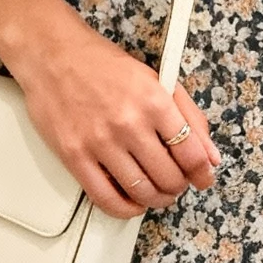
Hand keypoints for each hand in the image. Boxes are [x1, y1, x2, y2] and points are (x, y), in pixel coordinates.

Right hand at [13, 0, 220, 220]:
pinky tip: (132, 202)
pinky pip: (106, 199)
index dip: (202, 174)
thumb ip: (189, 116)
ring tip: (156, 191)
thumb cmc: (102, 64)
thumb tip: (210, 156)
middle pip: (169, 178)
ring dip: (156, 199)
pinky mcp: (74, 156)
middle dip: (179, 186)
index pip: (191, 154)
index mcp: (154, 100)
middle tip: (176, 182)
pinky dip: (126, 209)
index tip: (202, 178)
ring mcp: (100, 142)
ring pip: (142, 192)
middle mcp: (129, 123)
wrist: (51, 54)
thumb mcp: (156, 79)